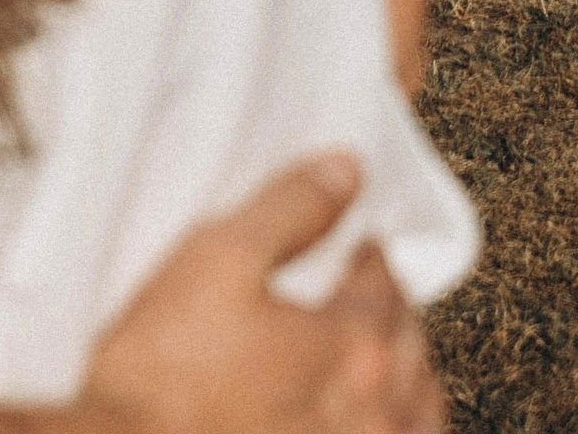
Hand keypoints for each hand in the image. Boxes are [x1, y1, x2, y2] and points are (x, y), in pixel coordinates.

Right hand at [80, 155, 444, 433]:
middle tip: (374, 289)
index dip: (369, 253)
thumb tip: (346, 170)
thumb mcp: (220, 257)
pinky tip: (371, 420)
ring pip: (415, 415)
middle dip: (392, 310)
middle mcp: (372, 419)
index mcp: (354, 350)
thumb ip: (292, 207)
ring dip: (408, 378)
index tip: (359, 243)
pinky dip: (397, 426)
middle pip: (408, 347)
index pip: (382, 283)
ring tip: (386, 358)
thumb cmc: (161, 377)